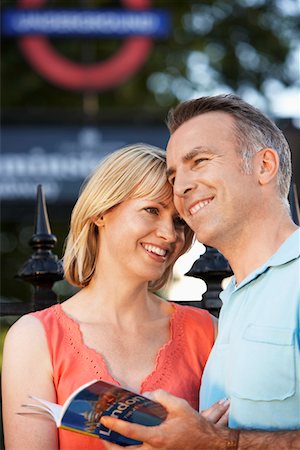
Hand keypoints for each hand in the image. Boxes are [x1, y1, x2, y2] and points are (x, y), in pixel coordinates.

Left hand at [100, 389, 227, 449]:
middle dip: (110, 446)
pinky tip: (128, 443)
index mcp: (157, 437)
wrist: (209, 444)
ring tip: (111, 440)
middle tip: (102, 436)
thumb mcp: (179, 405)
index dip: (115, 426)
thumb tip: (147, 395)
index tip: (104, 419)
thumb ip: (161, 396)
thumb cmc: (194, 425)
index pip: (131, 432)